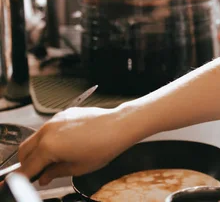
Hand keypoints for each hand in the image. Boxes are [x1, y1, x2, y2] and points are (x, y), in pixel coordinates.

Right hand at [17, 106, 140, 185]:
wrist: (119, 126)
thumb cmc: (104, 146)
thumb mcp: (78, 168)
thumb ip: (55, 173)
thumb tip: (44, 177)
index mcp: (48, 146)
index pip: (27, 167)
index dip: (25, 177)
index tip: (25, 181)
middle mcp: (48, 130)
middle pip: (24, 150)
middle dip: (27, 163)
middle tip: (38, 173)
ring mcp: (55, 120)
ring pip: (35, 138)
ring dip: (37, 150)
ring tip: (53, 160)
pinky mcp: (63, 114)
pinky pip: (48, 128)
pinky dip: (48, 139)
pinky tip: (63, 145)